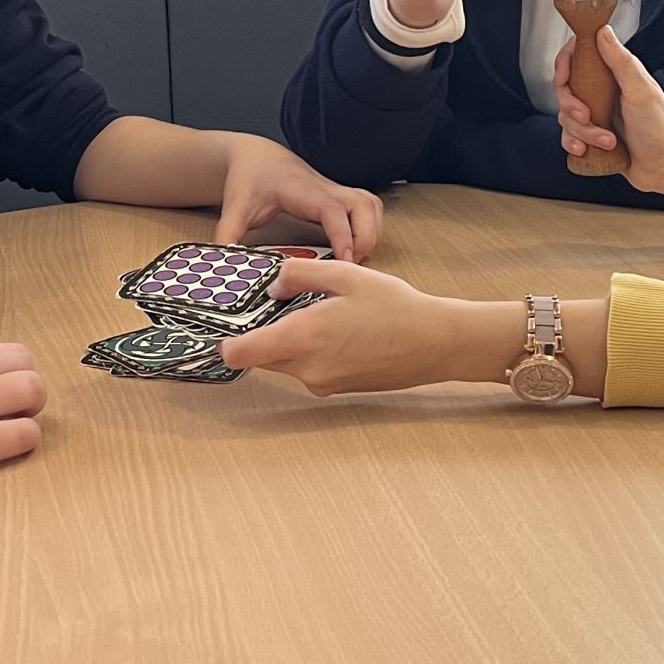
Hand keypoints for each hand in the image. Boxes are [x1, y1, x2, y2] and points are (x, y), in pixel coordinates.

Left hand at [212, 136, 384, 260]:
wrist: (256, 156)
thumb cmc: (250, 179)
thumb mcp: (234, 209)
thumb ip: (227, 236)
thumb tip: (224, 261)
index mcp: (302, 191)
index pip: (332, 210)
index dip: (343, 235)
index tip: (345, 261)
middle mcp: (325, 188)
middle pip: (364, 205)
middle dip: (366, 237)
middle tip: (350, 265)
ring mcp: (336, 190)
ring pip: (371, 206)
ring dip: (371, 232)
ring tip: (354, 258)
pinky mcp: (340, 196)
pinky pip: (369, 208)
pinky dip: (371, 227)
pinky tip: (355, 245)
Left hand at [220, 258, 479, 394]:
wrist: (436, 343)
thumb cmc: (394, 307)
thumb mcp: (344, 275)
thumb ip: (298, 275)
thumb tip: (273, 287)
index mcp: (302, 340)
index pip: (239, 354)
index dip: (226, 339)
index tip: (227, 322)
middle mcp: (307, 370)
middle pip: (262, 355)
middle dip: (264, 332)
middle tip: (283, 302)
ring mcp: (323, 384)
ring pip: (286, 360)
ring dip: (291, 338)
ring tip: (322, 310)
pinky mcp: (338, 389)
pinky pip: (309, 368)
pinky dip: (313, 349)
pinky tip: (340, 328)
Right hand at [554, 27, 663, 191]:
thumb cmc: (660, 128)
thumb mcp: (641, 91)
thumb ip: (621, 61)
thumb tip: (602, 31)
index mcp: (613, 74)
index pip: (578, 57)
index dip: (565, 64)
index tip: (563, 77)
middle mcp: (602, 92)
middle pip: (566, 89)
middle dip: (570, 106)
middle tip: (586, 116)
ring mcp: (596, 114)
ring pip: (566, 116)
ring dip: (582, 132)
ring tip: (607, 140)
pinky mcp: (591, 136)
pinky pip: (568, 137)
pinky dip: (573, 144)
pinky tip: (585, 150)